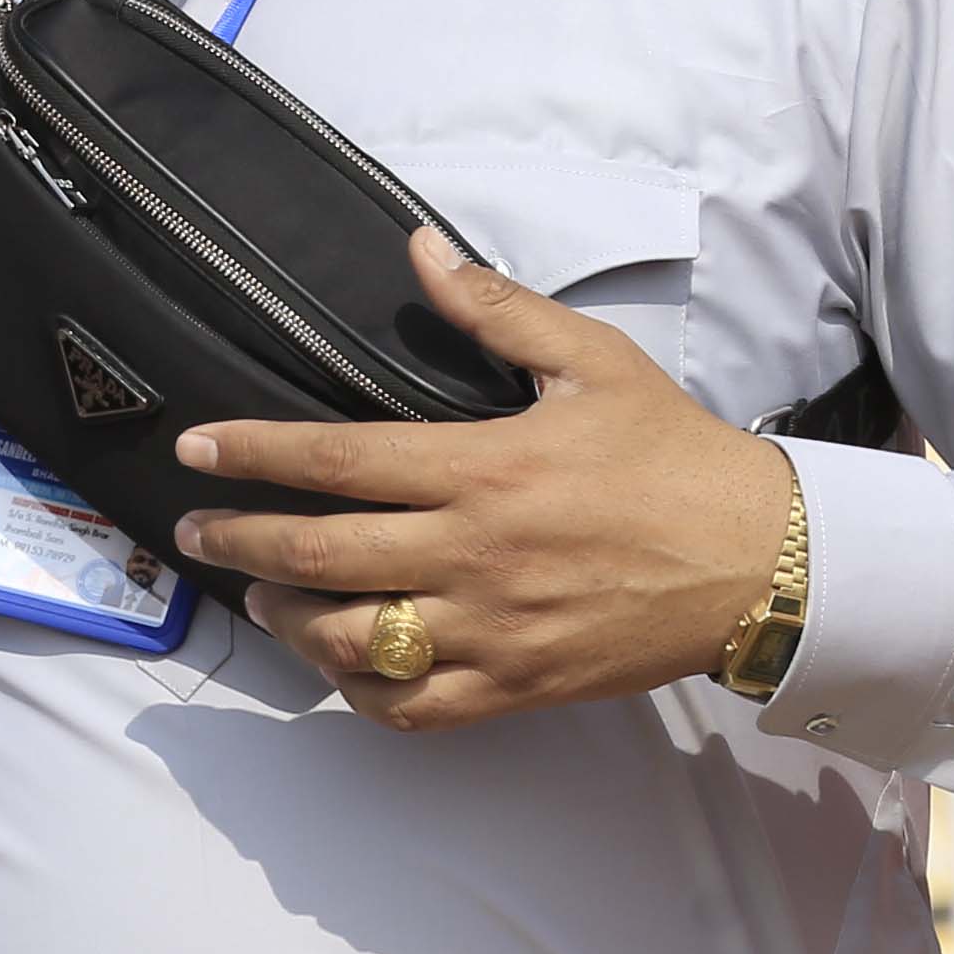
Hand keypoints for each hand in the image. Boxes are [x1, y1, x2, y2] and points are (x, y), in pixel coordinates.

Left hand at [173, 229, 797, 729]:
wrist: (757, 560)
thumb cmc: (674, 456)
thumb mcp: (592, 361)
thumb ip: (495, 308)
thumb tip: (422, 246)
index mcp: (484, 469)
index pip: (337, 461)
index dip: (254, 454)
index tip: (197, 449)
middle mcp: (474, 555)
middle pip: (319, 556)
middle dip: (239, 543)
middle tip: (196, 532)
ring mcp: (492, 630)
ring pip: (352, 642)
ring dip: (288, 621)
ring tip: (261, 598)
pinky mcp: (517, 686)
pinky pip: (412, 707)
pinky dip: (361, 692)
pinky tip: (340, 663)